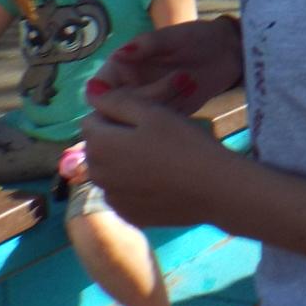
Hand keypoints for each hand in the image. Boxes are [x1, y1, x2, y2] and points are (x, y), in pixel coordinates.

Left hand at [83, 89, 239, 226]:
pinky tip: (161, 181)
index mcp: (99, 145)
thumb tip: (90, 91)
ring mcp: (111, 198)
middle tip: (156, 134)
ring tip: (160, 158)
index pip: (92, 120)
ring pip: (110, 170)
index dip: (116, 113)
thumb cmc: (185, 144)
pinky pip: (123, 192)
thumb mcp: (154, 113)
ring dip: (124, 161)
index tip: (146, 116)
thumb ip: (117, 101)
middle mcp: (95, 174)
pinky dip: (134, 185)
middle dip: (118, 138)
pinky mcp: (128, 214)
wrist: (215, 189)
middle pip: (99, 147)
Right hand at [86, 16, 242, 115]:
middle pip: (118, 109)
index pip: (98, 90)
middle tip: (181, 77)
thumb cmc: (195, 37)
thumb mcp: (173, 36)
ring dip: (166, 101)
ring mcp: (146, 105)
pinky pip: (160, 123)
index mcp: (120, 68)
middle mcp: (128, 89)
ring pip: (139, 119)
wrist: (225, 51)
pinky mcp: (164, 116)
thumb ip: (146, 45)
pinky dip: (177, 110)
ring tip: (189, 78)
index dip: (106, 96)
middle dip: (149, 96)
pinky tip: (192, 90)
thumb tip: (119, 54)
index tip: (131, 90)